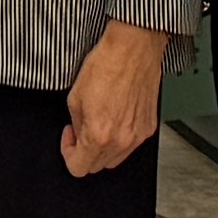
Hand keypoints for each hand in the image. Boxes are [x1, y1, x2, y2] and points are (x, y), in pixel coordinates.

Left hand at [62, 18, 170, 176]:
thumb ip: (76, 124)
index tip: (69, 138)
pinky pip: (131, 145)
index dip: (68, 154)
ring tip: (98, 122)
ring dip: (103, 148)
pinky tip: (115, 118)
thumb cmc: (106, 65)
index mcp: (99, 135)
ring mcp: (138, 135)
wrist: (133, 49)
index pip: (79, 168)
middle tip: (80, 130)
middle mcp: (121, 140)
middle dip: (85, 152)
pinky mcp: (149, 127)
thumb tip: (78, 134)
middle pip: (98, 167)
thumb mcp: (75, 97)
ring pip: (116, 159)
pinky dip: (120, 138)